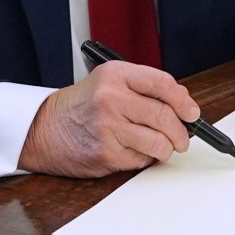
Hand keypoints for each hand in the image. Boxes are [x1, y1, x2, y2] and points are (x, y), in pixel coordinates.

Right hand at [19, 62, 202, 177]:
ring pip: (158, 142)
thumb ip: (143, 88)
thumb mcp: (108, 82)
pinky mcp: (105, 153)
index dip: (184, 100)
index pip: (162, 84)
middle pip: (164, 116)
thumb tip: (182, 104)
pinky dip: (145, 159)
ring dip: (167, 149)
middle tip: (183, 138)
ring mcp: (107, 128)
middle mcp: (111, 99)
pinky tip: (135, 152)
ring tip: (163, 148)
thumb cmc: (81, 106)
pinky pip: (141, 160)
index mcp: (115, 75)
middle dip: (181, 132)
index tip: (192, 112)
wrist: (43, 129)